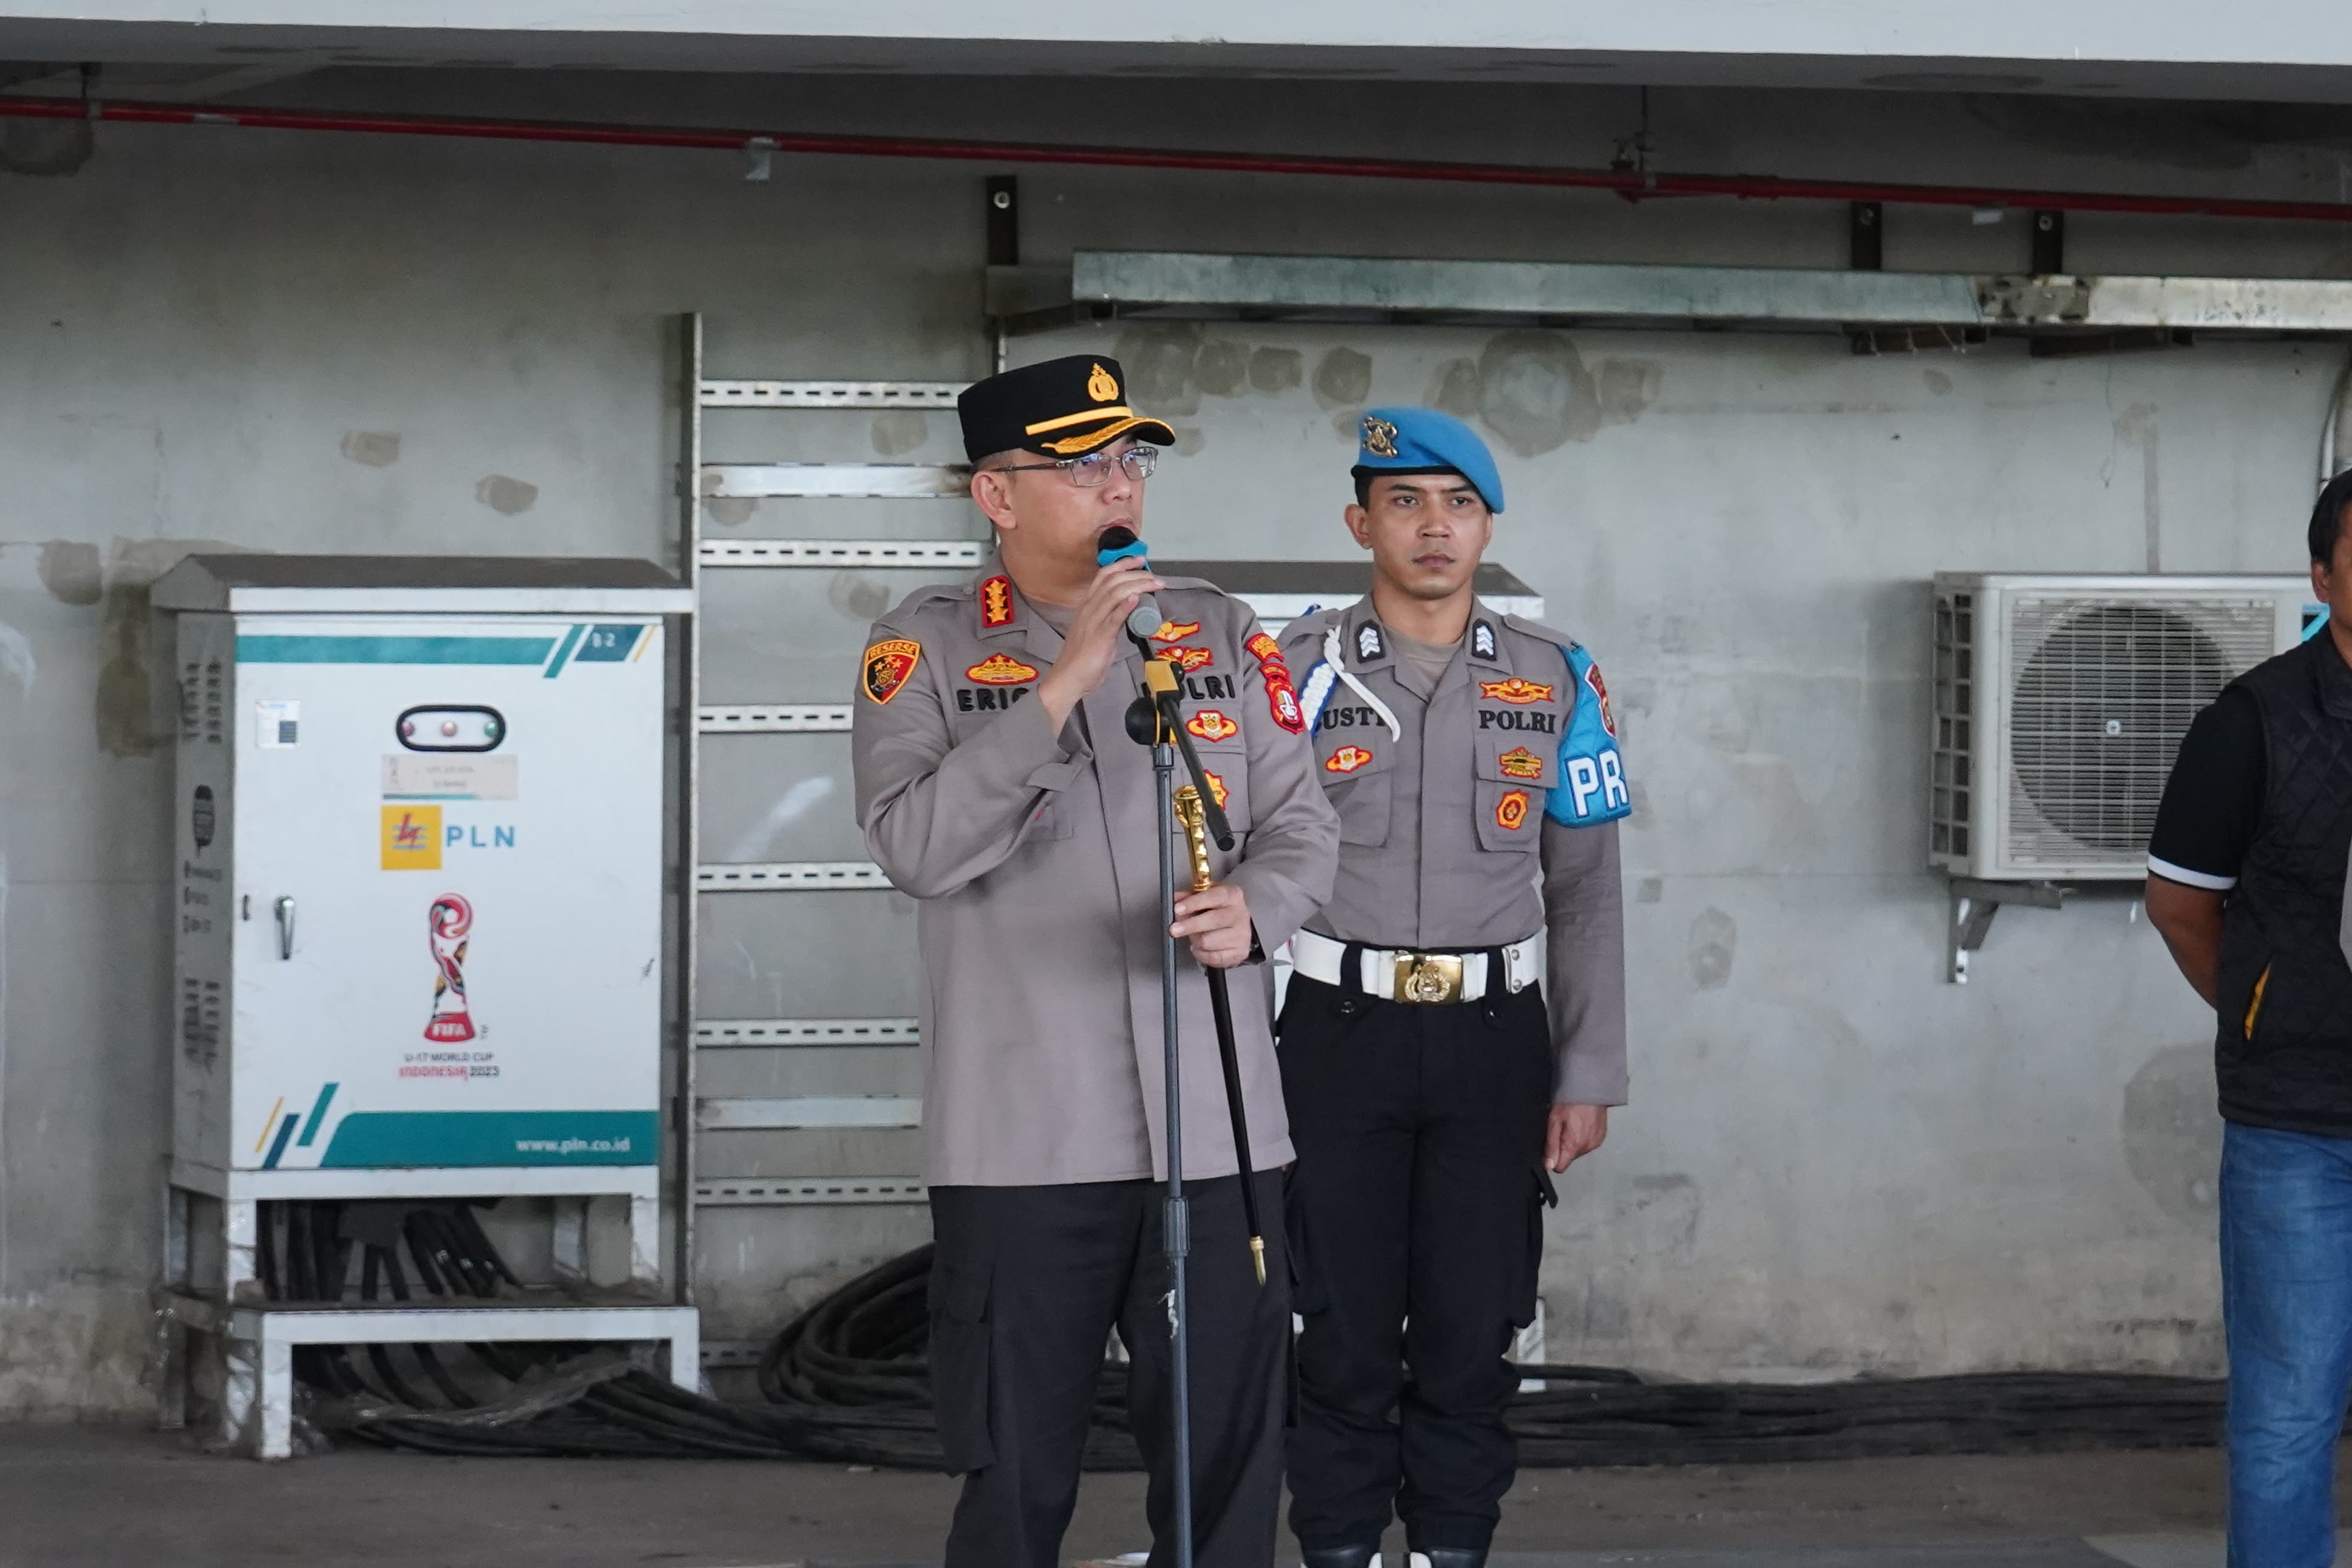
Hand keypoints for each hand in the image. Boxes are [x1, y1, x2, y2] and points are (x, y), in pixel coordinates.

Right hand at [1036, 560, 1164, 727]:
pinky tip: (1137, 598)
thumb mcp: (1096, 632)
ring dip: (1138, 586)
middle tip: (1155, 576)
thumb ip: (1110, 619)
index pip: (1103, 576)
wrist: (1068, 679)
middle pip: (1112, 581)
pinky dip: (1126, 606)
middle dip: (1136, 574)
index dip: (1122, 565)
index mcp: (1087, 607)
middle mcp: (1089, 610)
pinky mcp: (1100, 637)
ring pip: (1114, 594)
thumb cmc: (1082, 659)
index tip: (1140, 560)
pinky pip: (1113, 618)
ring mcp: (1094, 622)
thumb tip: (1128, 609)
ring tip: (1154, 585)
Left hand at [1172, 882, 1253, 969]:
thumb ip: (1189, 897)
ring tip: (1195, 936)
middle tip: (1174, 929)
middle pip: (1213, 920)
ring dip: (1195, 940)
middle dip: (1190, 926)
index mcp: (1232, 895)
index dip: (1194, 903)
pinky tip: (1200, 947)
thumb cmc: (1219, 911)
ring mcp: (1241, 934)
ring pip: (1208, 941)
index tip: (1178, 909)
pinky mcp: (1240, 951)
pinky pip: (1213, 957)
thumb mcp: (1206, 898)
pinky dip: (1201, 954)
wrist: (1238, 928)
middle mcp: (1239, 914)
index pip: (1213, 897)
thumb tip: (1176, 898)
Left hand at [1545, 1103, 1607, 1172]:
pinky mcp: (1600, 1137)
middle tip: (1561, 1128)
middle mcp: (1586, 1148)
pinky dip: (1582, 1137)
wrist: (1590, 1089)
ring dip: (1573, 1142)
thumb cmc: (1570, 1102)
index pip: (1560, 1167)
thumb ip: (1551, 1146)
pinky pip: (1587, 1144)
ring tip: (1571, 1124)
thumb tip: (1548, 1166)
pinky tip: (1580, 1124)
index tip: (1550, 1145)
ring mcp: (1595, 1143)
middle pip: (1569, 1158)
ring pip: (1578, 1151)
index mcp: (1573, 1146)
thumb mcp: (1554, 1122)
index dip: (1552, 1159)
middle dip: (1562, 1147)